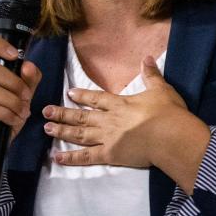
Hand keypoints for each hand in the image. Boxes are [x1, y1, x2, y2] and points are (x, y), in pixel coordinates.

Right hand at [0, 33, 41, 165]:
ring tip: (23, 111)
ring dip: (12, 101)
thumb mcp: (21, 96)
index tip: (15, 55)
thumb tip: (28, 65)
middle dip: (15, 83)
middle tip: (27, 98)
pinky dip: (5, 113)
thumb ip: (29, 79)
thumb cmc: (2, 118)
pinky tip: (14, 119)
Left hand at [43, 56, 209, 191]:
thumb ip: (151, 75)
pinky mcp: (109, 155)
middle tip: (46, 111)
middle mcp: (108, 120)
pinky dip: (71, 158)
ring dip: (62, 131)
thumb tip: (146, 57)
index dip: (83, 95)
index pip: (96, 98)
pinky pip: (86, 157)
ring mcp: (107, 138)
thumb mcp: (160, 89)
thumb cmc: (167, 112)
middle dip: (63, 113)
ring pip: (79, 134)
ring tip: (47, 128)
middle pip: (81, 116)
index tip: (70, 92)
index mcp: (120, 104)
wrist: (169, 136)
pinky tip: (57, 157)